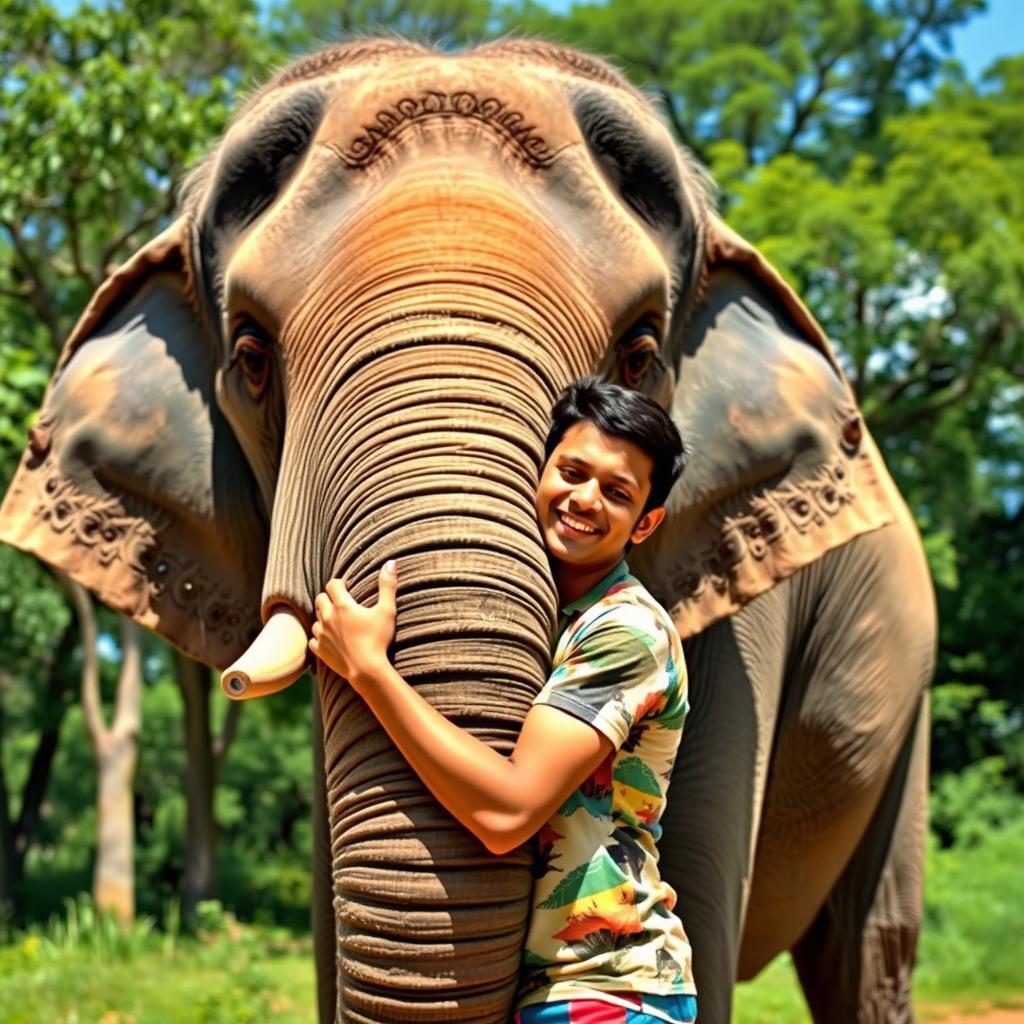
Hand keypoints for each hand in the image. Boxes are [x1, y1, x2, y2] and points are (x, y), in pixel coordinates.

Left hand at [309, 560, 397, 687]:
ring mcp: (322, 635)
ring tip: (336, 620)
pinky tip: (327, 638)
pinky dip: (318, 637)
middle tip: (342, 602)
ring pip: (315, 619)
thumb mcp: (387, 610)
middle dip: (329, 597)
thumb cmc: (378, 639)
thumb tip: (391, 562)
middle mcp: (328, 618)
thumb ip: (388, 585)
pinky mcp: (320, 651)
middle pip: (320, 599)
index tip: (348, 586)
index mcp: (342, 605)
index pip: (332, 585)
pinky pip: (312, 640)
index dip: (340, 583)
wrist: (367, 670)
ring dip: (323, 617)